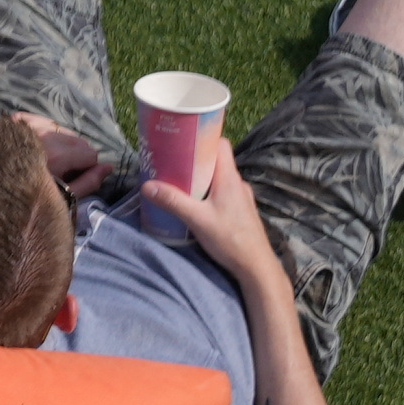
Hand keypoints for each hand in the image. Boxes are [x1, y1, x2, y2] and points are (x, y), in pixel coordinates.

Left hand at [19, 109, 117, 205]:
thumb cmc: (26, 204)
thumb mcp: (62, 200)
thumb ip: (88, 182)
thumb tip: (109, 167)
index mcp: (56, 155)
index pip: (89, 153)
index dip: (86, 168)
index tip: (74, 178)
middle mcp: (41, 135)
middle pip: (75, 139)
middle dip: (73, 155)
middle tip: (59, 172)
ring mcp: (24, 127)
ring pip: (58, 128)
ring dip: (58, 142)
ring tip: (45, 161)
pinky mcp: (9, 122)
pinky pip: (36, 119)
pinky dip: (39, 130)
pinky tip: (33, 145)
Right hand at [139, 150, 291, 307]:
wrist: (256, 266)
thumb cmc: (230, 239)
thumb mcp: (197, 219)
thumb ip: (173, 202)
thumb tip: (147, 185)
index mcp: (229, 178)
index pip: (220, 144)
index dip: (203, 137)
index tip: (183, 139)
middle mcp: (237, 183)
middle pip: (216, 160)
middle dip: (195, 159)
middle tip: (173, 162)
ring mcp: (241, 197)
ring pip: (219, 178)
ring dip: (201, 177)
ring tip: (180, 183)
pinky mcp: (240, 211)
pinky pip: (222, 192)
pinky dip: (208, 192)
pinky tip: (196, 204)